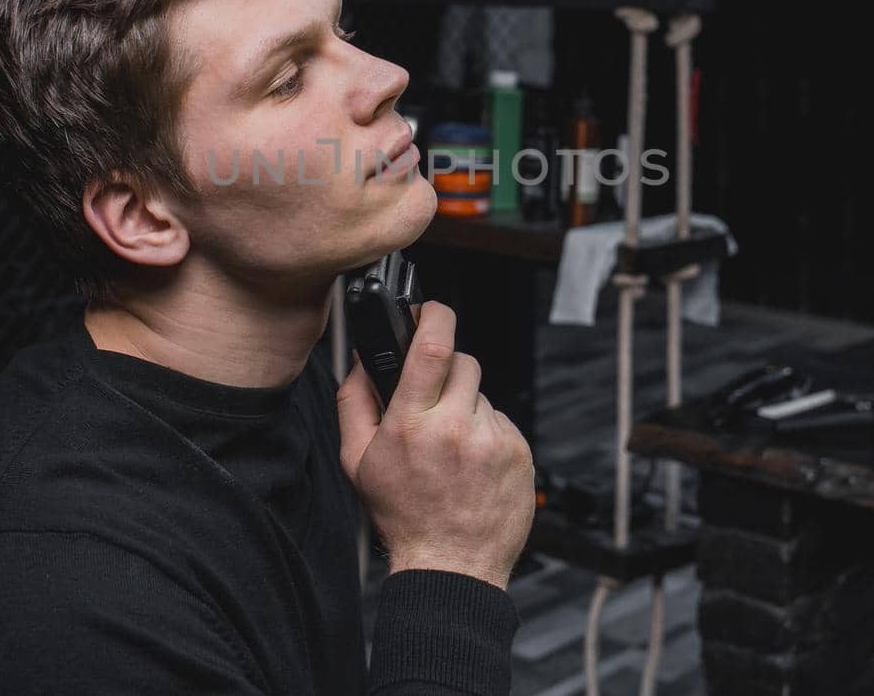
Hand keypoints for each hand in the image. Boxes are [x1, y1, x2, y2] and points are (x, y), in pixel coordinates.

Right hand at [337, 301, 535, 589]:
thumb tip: (361, 358)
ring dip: (466, 408)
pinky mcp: (519, 452)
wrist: (452, 565)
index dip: (433, 315)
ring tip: (452, 448)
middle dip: (447, 371)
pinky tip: (473, 463)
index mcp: (412, 424)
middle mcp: (456, 428)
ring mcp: (493, 440)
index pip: (431, 347)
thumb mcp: (357, 460)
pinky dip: (487, 433)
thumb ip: (353, 401)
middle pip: (462, 362)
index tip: (429, 310)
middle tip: (433, 404)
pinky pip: (501, 421)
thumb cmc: (404, 514)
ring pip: (482, 394)